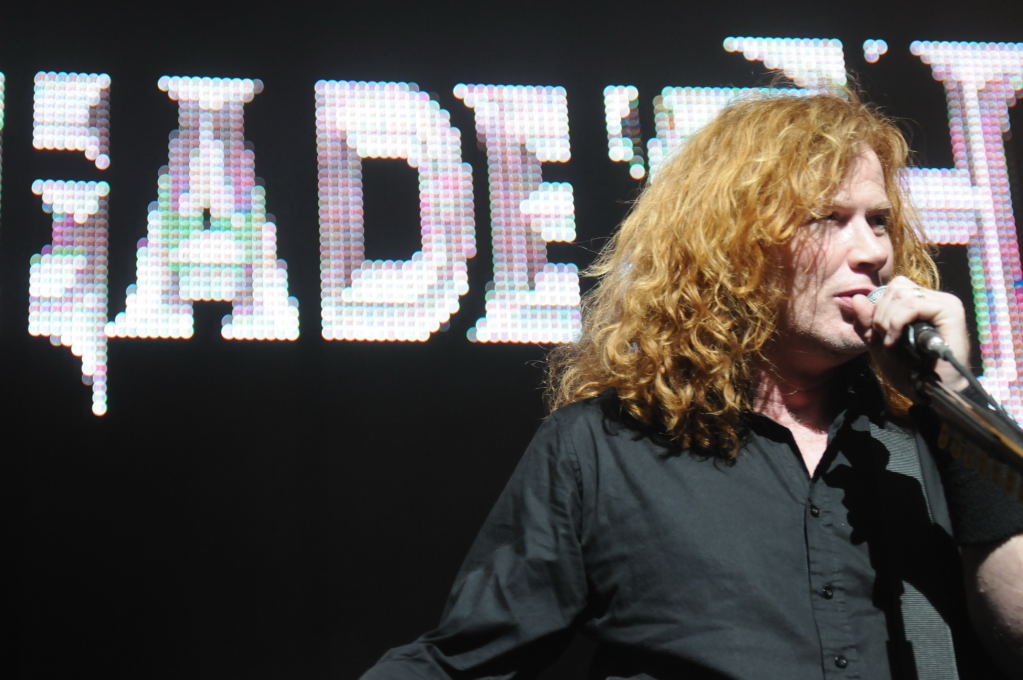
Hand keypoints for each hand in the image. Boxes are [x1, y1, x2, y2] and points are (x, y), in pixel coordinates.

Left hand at [849, 275, 970, 397]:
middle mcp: (934, 299)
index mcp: (921, 303)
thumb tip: (856, 297)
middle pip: (896, 287)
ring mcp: (944, 303)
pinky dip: (897, 322)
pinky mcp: (950, 311)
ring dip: (887, 320)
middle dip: (880, 314)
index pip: (892, 288)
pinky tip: (896, 341)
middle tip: (884, 338)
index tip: (877, 333)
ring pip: (902, 293)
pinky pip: (913, 304)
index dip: (878, 308)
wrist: (930, 392)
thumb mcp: (877, 344)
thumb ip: (865, 322)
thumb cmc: (909, 371)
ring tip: (891, 342)